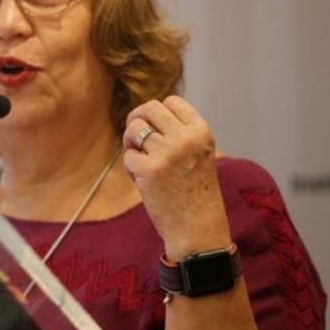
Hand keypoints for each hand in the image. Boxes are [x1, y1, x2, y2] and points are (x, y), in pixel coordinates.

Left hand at [122, 96, 231, 259]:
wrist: (198, 228)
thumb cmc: (195, 192)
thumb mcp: (198, 154)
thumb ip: (179, 132)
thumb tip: (143, 112)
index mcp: (201, 131)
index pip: (171, 101)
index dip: (157, 114)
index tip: (155, 131)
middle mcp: (185, 137)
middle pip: (149, 108)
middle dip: (137, 121)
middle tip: (137, 141)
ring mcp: (167, 152)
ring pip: (134, 129)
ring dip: (131, 145)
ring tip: (141, 162)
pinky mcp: (149, 169)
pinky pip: (128, 156)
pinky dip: (131, 168)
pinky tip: (143, 182)